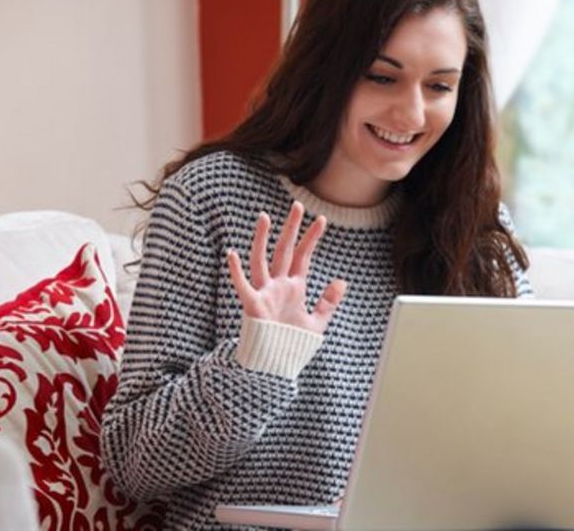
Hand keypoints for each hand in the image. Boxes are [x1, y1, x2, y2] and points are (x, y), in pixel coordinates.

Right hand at [227, 202, 346, 334]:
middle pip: (285, 251)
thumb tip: (342, 281)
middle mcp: (278, 286)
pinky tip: (231, 253)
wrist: (275, 366)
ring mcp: (265, 293)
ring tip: (265, 218)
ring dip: (263, 240)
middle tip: (297, 206)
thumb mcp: (317, 323)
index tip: (321, 220)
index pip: (303, 257)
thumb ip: (328, 302)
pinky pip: (243, 285)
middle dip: (291, 229)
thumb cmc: (292, 345)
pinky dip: (236, 271)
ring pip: (262, 260)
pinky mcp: (253, 306)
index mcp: (294, 288)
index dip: (311, 238)